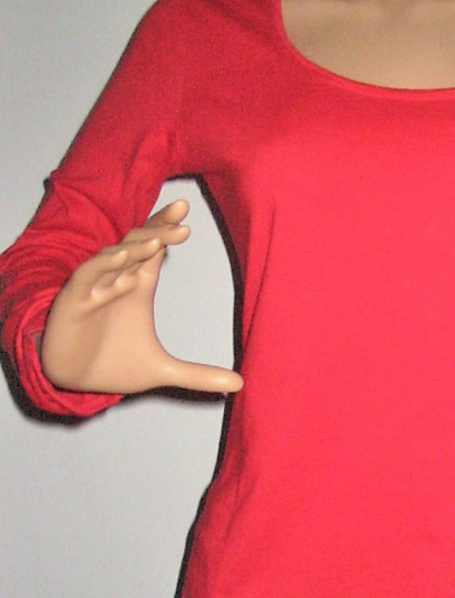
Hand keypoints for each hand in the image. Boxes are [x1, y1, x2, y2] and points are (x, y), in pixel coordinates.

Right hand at [38, 199, 243, 395]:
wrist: (72, 382)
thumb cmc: (113, 365)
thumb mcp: (162, 372)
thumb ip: (199, 376)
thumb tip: (240, 384)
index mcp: (137, 287)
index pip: (155, 251)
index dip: (167, 230)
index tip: (187, 218)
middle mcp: (116, 281)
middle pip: (139, 245)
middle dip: (159, 229)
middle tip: (182, 213)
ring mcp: (94, 288)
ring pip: (114, 257)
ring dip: (135, 246)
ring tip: (159, 238)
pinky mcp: (72, 301)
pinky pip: (87, 276)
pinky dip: (102, 265)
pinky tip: (121, 257)